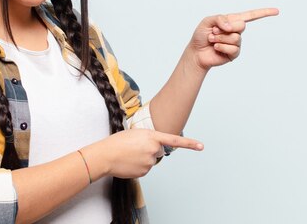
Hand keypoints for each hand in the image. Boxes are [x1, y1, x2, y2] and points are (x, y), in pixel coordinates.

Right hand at [82, 129, 202, 178]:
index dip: (189, 143)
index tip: (201, 146)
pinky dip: (139, 166)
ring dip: (143, 158)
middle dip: (151, 150)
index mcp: (151, 136)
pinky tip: (129, 162)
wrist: (105, 155)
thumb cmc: (117, 142)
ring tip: (129, 155)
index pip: (174, 140)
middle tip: (136, 148)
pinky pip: (145, 169)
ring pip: (151, 160)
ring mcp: (149, 162)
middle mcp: (153, 149)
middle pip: (159, 151)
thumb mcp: (135, 133)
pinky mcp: (144, 172)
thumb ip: (148, 138)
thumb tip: (154, 148)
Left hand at [188, 8, 278, 70]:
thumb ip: (220, 18)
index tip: (277, 11)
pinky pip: (233, 49)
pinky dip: (222, 47)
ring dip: (220, 38)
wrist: (196, 52)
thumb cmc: (201, 35)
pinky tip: (216, 47)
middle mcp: (236, 31)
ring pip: (235, 38)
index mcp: (232, 20)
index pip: (251, 15)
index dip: (264, 13)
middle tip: (214, 31)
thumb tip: (231, 26)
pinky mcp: (234, 53)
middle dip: (226, 28)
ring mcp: (236, 43)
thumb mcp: (207, 21)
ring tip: (212, 39)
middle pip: (241, 26)